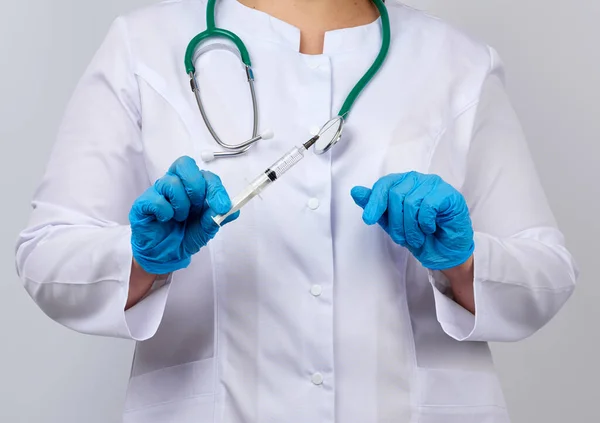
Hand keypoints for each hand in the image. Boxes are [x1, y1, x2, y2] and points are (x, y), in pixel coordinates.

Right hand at [129, 156, 238, 274]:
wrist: (166, 255)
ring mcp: (158, 192)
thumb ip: (218, 216)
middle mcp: (174, 184)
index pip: (205, 174)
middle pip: (184, 164)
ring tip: (180, 218)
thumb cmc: (184, 235)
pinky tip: (165, 220)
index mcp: (191, 186)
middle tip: (197, 206)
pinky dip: (165, 212)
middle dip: (196, 186)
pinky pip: (156, 200)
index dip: (215, 188)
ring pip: (171, 183)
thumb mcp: (207, 228)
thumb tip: (233, 209)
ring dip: (182, 205)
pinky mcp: (143, 203)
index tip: (222, 206)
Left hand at [351, 171, 473, 269]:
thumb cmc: (421, 236)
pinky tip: (430, 229)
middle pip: (396, 194)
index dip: (375, 201)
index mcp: (403, 183)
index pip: (384, 184)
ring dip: (411, 227)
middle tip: (402, 238)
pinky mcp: (448, 194)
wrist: (444, 253)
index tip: (368, 219)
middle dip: (396, 222)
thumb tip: (355, 191)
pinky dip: (425, 223)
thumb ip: (376, 207)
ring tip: (416, 238)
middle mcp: (418, 180)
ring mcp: (434, 184)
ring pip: (411, 202)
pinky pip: (428, 205)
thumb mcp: (392, 224)